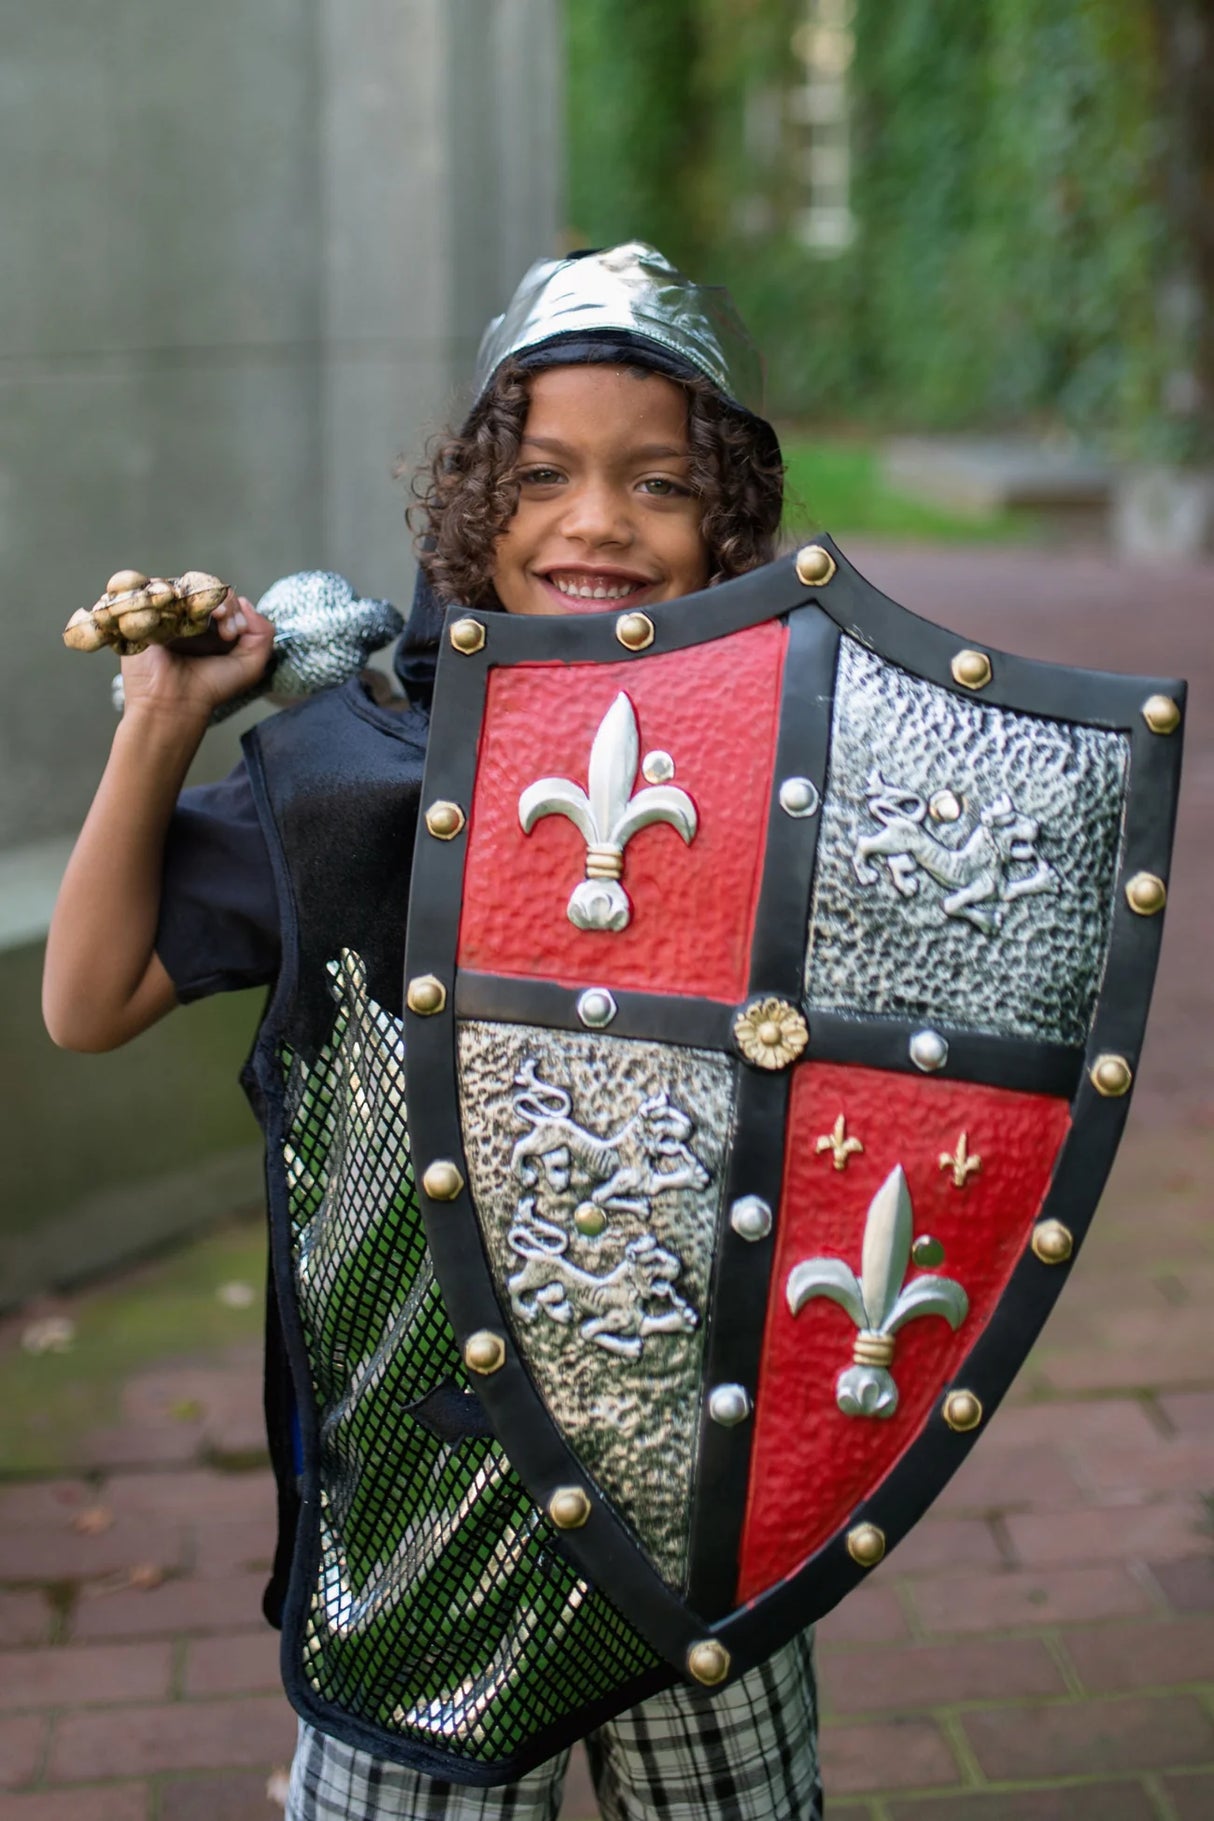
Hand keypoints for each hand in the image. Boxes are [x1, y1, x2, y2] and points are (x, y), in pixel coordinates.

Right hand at [118, 592, 274, 724]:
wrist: (174, 703)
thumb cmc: (209, 688)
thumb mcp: (250, 665)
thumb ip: (262, 633)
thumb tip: (245, 602)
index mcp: (207, 623)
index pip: (221, 594)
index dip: (232, 605)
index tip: (236, 631)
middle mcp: (184, 615)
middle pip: (203, 584)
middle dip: (222, 601)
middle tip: (227, 630)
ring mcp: (162, 613)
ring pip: (180, 585)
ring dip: (199, 597)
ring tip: (209, 622)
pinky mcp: (139, 614)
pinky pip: (149, 589)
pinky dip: (168, 595)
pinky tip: (180, 617)